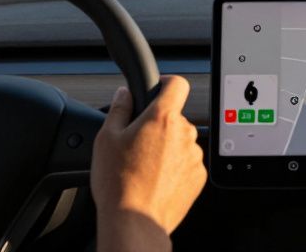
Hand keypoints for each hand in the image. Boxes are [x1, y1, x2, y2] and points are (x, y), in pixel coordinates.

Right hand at [92, 76, 204, 251]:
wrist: (134, 221)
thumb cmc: (118, 183)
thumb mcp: (106, 138)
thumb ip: (119, 108)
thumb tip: (125, 93)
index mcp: (162, 118)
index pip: (178, 84)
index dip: (167, 84)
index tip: (159, 90)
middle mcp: (184, 133)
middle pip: (175, 117)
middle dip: (159, 125)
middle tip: (137, 143)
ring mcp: (194, 156)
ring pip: (181, 141)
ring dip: (167, 147)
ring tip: (144, 167)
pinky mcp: (199, 177)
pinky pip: (187, 163)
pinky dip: (175, 167)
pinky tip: (155, 179)